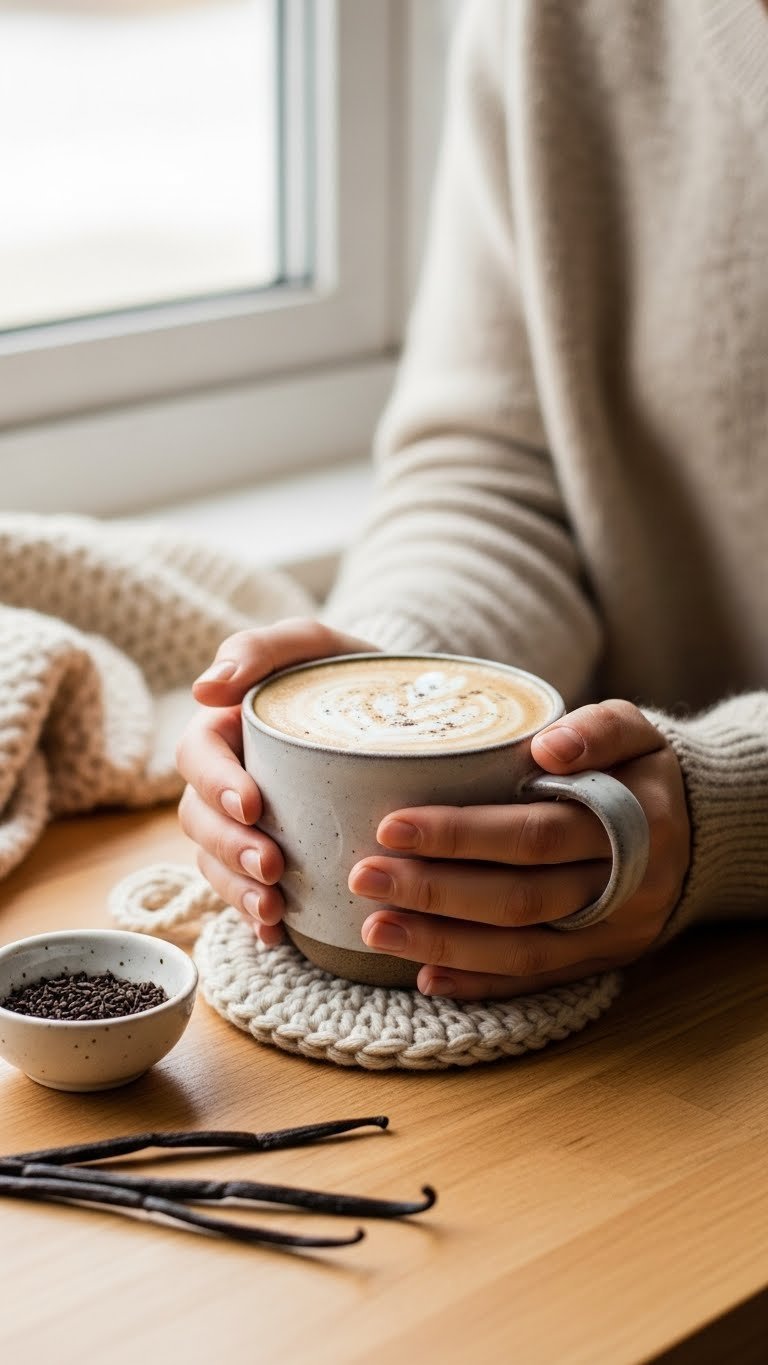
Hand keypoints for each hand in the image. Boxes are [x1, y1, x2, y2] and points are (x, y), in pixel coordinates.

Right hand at [176, 618, 374, 943]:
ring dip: (237, 889)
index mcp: (227, 729)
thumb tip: (206, 687)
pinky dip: (256, 916)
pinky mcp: (277, 858)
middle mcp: (229, 779)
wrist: (408, 714)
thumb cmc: (353, 674)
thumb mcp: (317, 646)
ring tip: (274, 910)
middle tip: (272, 866)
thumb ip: (266, 648)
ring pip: (216, 862)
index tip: (253, 805)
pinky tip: (278, 934)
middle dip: (229, 847)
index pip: (197, 757)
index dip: (215, 784)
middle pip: (198, 819)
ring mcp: (248, 824)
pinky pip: (248, 893)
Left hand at [349, 700, 689, 998]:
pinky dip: (481, 985)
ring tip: (375, 930)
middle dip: (433, 892)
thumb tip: (545, 748)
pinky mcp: (603, 961)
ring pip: (523, 950)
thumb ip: (596, 728)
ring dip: (444, 944)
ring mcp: (613, 933)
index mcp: (629, 823)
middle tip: (364, 877)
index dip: (462, 835)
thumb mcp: (637, 730)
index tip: (392, 826)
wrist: (704, 829)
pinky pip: (538, 981)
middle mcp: (624, 888)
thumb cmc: (645, 770)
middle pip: (518, 899)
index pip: (533, 834)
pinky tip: (426, 979)